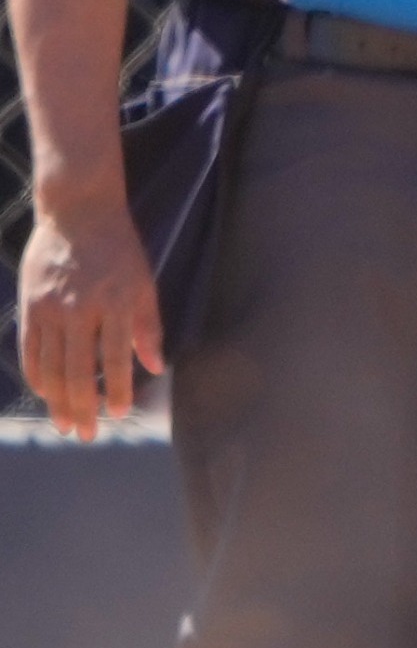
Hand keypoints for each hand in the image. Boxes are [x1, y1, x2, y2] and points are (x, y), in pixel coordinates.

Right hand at [16, 188, 159, 439]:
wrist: (77, 212)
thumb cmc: (120, 250)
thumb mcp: (145, 283)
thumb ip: (149, 327)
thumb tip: (155, 366)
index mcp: (115, 303)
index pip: (115, 357)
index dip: (117, 389)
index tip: (120, 413)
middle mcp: (80, 308)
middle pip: (78, 369)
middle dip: (82, 407)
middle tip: (86, 435)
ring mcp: (50, 307)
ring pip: (51, 365)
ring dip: (57, 400)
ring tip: (64, 425)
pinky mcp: (30, 304)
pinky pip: (29, 348)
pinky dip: (36, 374)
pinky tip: (44, 393)